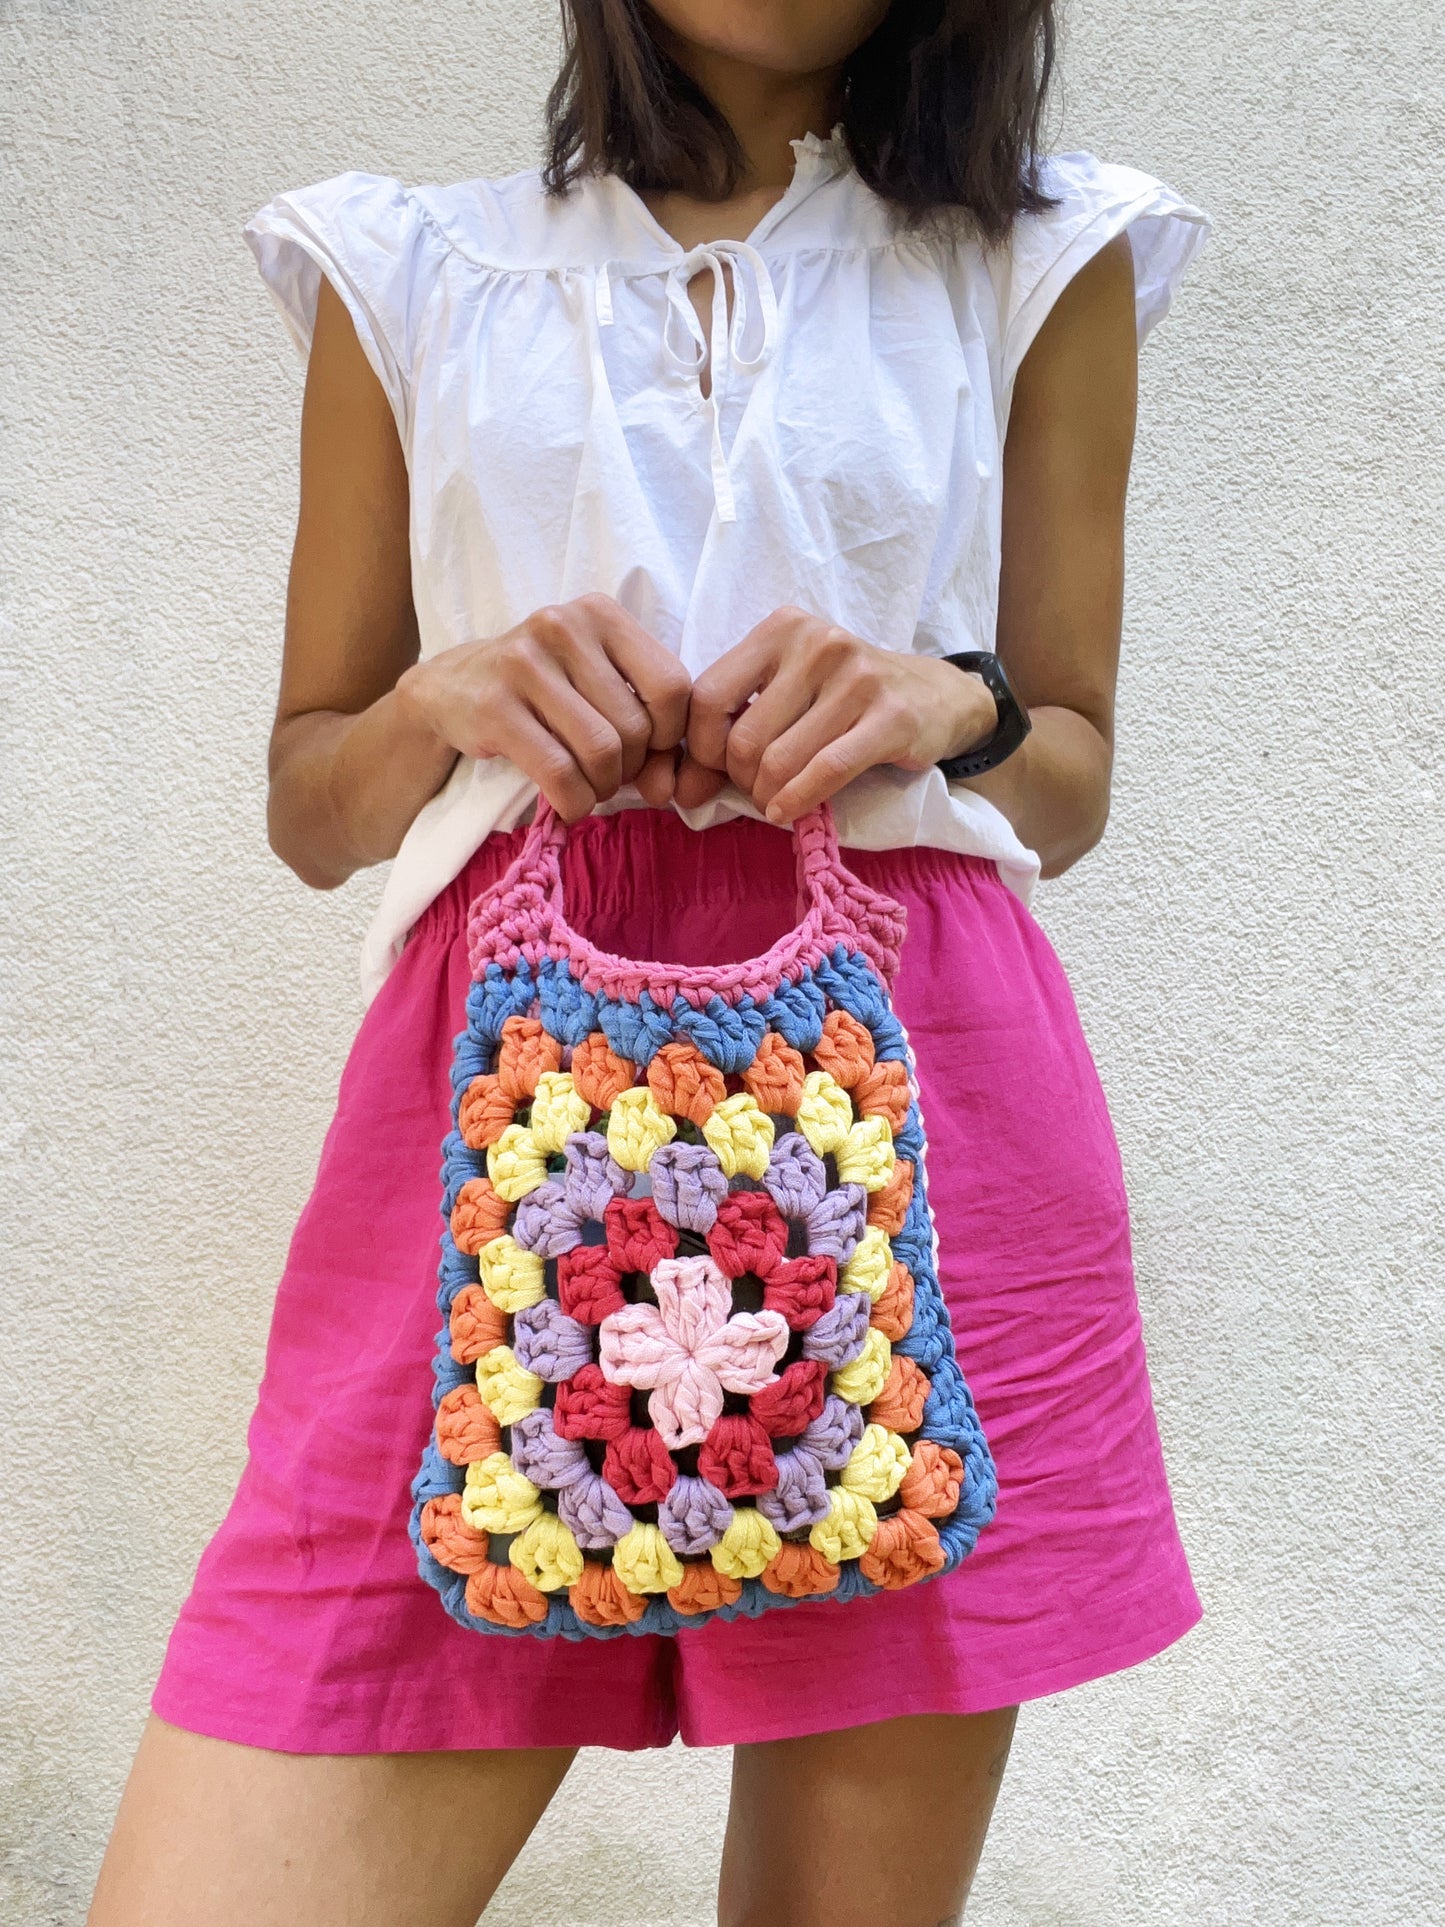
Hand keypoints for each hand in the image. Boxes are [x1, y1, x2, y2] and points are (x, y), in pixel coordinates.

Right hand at [397, 594, 690, 821]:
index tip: (648, 750)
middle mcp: (563, 626)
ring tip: (588, 788)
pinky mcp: (494, 706)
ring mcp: (524, 663)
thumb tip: (667, 790)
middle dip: (630, 768)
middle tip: (607, 775)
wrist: (449, 690)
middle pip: (636, 726)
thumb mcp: (594, 686)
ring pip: (601, 750)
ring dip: (601, 788)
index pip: (672, 685)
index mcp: (600, 613)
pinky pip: (559, 771)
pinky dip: (574, 802)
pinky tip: (568, 804)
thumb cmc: (541, 691)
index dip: (670, 734)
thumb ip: (646, 730)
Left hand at [675, 607, 998, 821]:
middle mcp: (818, 643)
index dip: (699, 748)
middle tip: (756, 790)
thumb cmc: (846, 696)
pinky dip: (798, 801)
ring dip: (769, 796)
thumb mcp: (790, 686)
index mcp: (782, 628)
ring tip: (776, 801)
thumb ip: (736, 720)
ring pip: (780, 760)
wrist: (935, 696)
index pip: (708, 696)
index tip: (712, 772)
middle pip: (744, 737)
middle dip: (741, 779)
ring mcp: (858, 678)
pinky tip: (789, 813)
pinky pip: (825, 770)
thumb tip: (680, 787)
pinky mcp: (891, 717)